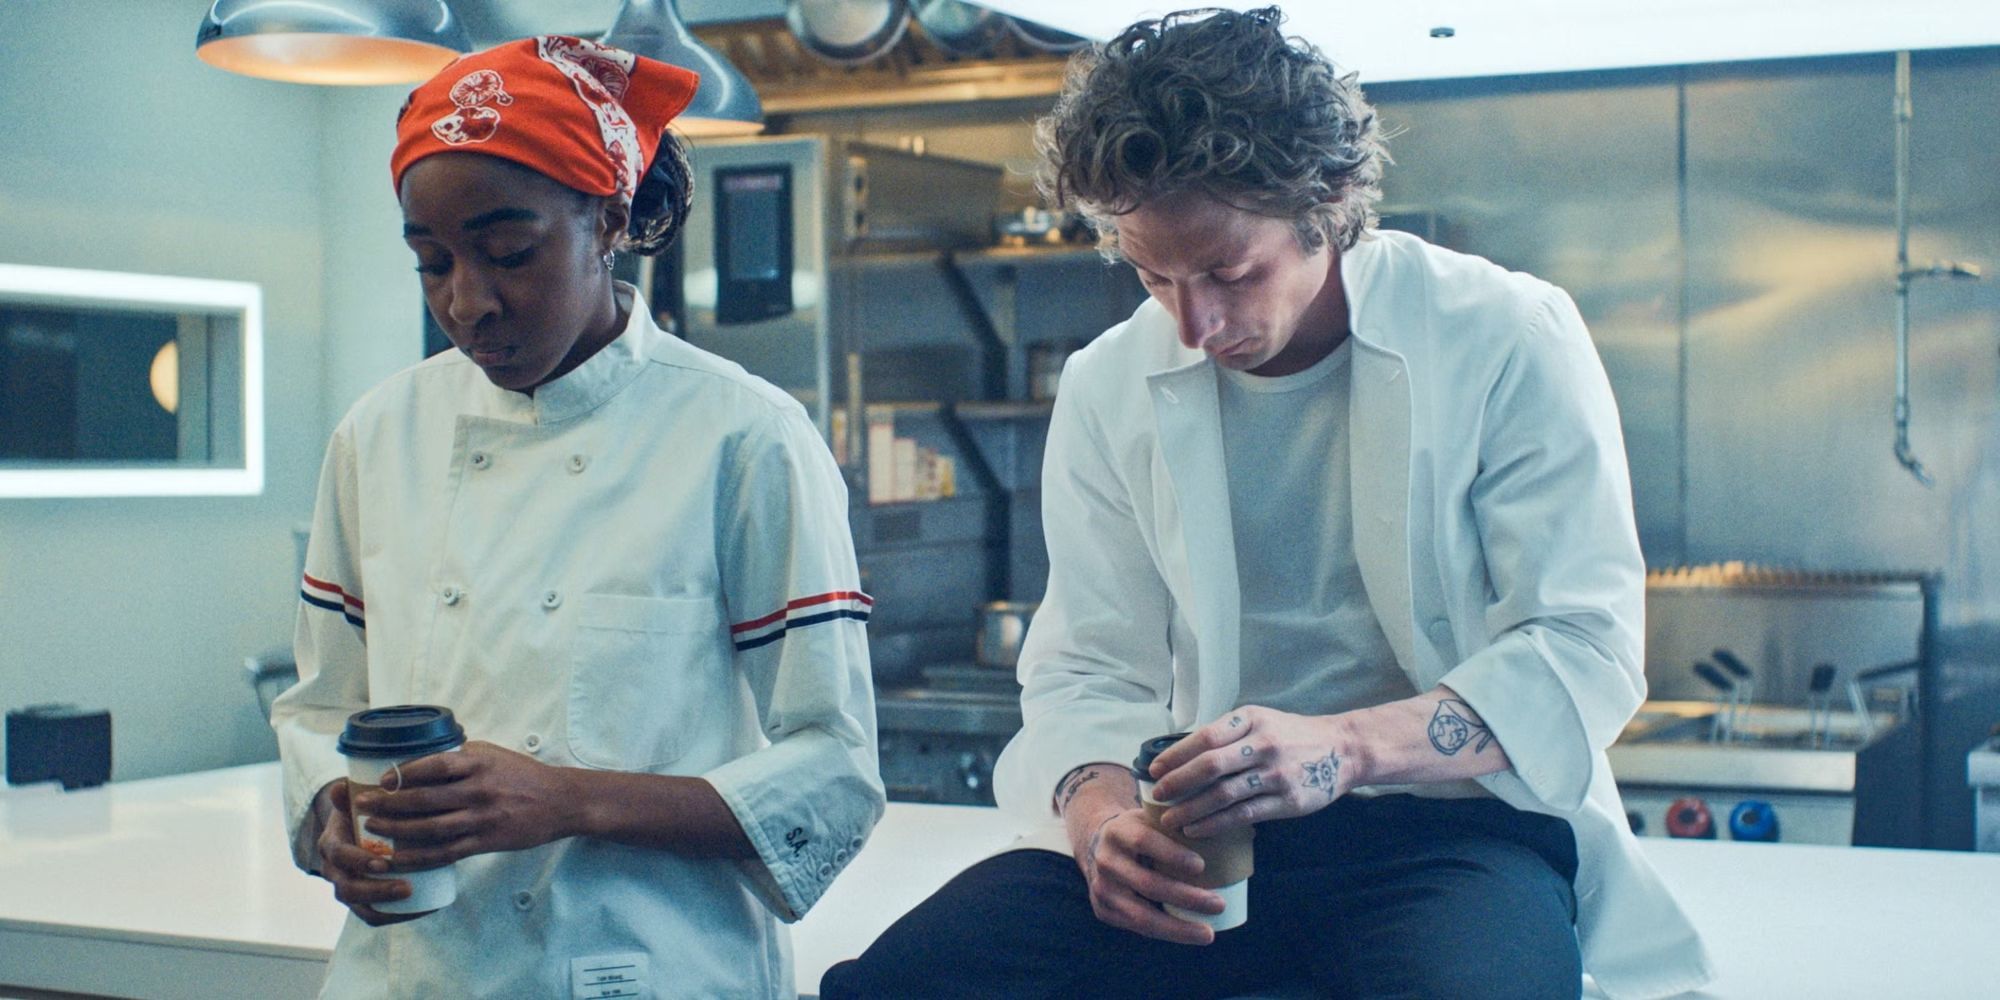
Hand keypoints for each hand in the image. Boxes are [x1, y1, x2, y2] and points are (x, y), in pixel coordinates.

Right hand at [311, 779, 426, 925]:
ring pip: (359, 907)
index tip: (384, 863)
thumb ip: (350, 793)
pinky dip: (395, 916)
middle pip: (347, 889)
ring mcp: (347, 887)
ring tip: (414, 898)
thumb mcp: (357, 799)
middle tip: (406, 887)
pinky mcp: (363, 900)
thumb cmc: (364, 811)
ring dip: (385, 907)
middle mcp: (335, 870)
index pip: (339, 856)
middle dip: (376, 891)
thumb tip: (342, 786)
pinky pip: (374, 916)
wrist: (358, 827)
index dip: (358, 861)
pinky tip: (423, 910)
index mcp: (331, 843)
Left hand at [349, 741, 578, 871]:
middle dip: (387, 803)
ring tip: (372, 829)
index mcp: (478, 763)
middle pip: (423, 799)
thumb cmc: (523, 774)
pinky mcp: (485, 841)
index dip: (401, 773)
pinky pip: (445, 852)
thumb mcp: (493, 754)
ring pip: (429, 827)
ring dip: (395, 830)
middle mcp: (478, 789)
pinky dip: (417, 856)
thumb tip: (421, 760)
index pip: (432, 766)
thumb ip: (460, 757)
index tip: (379, 780)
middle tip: (362, 806)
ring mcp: (482, 818)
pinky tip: (398, 858)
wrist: (560, 801)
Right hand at [1058, 767, 1221, 945]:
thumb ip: (1180, 823)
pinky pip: (1137, 928)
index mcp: (1118, 831)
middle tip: (1219, 904)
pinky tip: (1187, 934)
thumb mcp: (1150, 818)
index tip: (1201, 866)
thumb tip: (1243, 831)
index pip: (1144, 841)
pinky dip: (1164, 932)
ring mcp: (1101, 888)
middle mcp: (1105, 860)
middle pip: (1147, 884)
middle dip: (1186, 897)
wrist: (1096, 845)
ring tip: (1208, 933)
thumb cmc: (1139, 830)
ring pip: (1141, 915)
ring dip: (1177, 928)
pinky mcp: (1103, 911)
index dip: (1172, 854)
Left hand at [1149, 705, 1352, 837]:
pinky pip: (1242, 815)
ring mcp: (1275, 774)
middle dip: (1178, 783)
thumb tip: (1182, 755)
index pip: (1205, 737)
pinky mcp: (1286, 801)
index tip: (1155, 769)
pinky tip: (1196, 829)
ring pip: (1223, 795)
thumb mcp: (1261, 720)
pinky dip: (1214, 824)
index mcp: (1251, 720)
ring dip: (1191, 809)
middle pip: (1210, 766)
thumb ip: (1228, 734)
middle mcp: (1263, 744)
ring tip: (1170, 819)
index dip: (1176, 754)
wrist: (1342, 750)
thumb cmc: (1292, 735)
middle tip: (1158, 795)